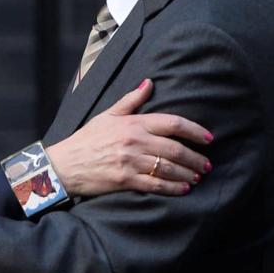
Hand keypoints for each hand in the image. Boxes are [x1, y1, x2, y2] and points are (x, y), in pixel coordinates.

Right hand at [46, 79, 211, 196]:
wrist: (65, 164)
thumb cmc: (87, 139)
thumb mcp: (107, 115)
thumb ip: (131, 100)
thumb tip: (149, 83)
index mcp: (132, 123)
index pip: (171, 123)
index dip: (194, 130)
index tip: (208, 138)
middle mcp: (134, 141)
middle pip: (175, 148)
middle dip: (195, 158)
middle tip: (207, 164)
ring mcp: (130, 161)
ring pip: (168, 168)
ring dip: (187, 174)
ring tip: (198, 177)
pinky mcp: (126, 180)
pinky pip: (156, 184)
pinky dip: (173, 188)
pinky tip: (183, 189)